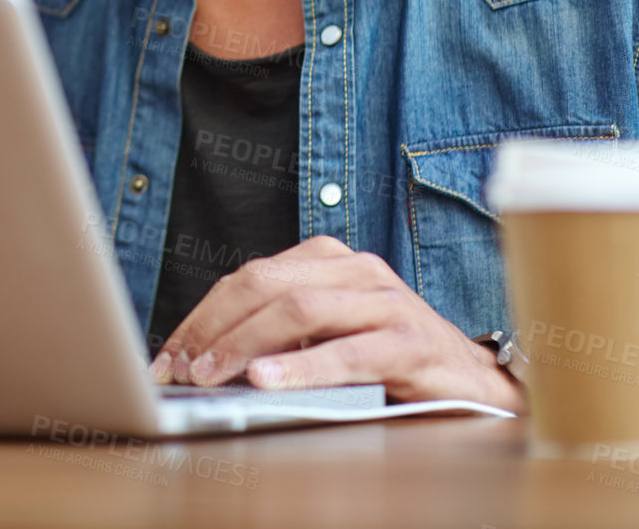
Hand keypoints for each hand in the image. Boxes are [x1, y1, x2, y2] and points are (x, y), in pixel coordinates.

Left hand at [148, 235, 526, 411]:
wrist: (469, 378)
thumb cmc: (385, 353)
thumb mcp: (324, 330)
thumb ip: (276, 328)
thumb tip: (202, 355)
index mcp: (326, 258)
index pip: (246, 279)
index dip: (201, 316)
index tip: (169, 354)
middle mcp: (354, 269)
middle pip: (263, 287)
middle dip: (212, 329)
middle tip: (181, 368)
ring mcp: (385, 300)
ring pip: (297, 311)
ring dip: (244, 345)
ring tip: (211, 374)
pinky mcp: (410, 342)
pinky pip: (346, 352)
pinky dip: (302, 367)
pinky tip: (267, 380)